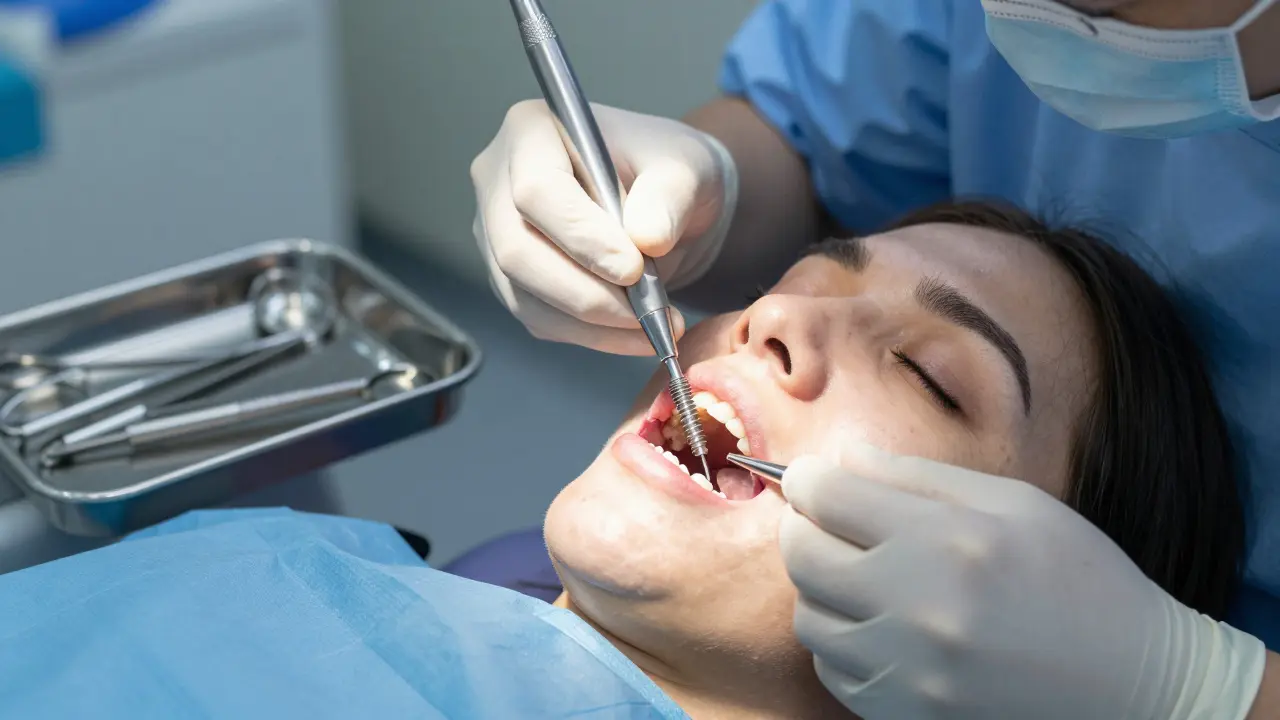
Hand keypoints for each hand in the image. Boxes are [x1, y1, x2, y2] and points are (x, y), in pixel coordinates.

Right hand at [470, 100, 737, 354]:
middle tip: (645, 311)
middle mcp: (498, 180)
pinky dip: (589, 335)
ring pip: (523, 293)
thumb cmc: (665, 170)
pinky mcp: (511, 278)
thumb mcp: (685, 167)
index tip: (633, 269)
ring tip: (652, 325)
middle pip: (517, 249)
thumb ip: (669, 196)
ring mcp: (496, 232)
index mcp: (532, 131)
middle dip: (584, 292)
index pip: (537, 190)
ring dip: (591, 322)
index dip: (581, 237)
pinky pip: (537, 317)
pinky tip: (633, 333)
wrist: (661, 203)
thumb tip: (646, 237)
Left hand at [777, 448, 1267, 719]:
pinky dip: (842, 642)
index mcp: (948, 541)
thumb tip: (842, 458)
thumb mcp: (1015, 504)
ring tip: (863, 576)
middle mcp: (919, 608)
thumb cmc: (1080, 581)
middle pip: (802, 555)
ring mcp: (909, 671)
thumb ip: (918, 477)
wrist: (1134, 687)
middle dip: (804, 527)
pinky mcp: (905, 714)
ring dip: (822, 588)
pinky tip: (881, 626)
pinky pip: (832, 669)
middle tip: (827, 521)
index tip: (813, 479)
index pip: (825, 496)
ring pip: (809, 616)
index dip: (809, 479)